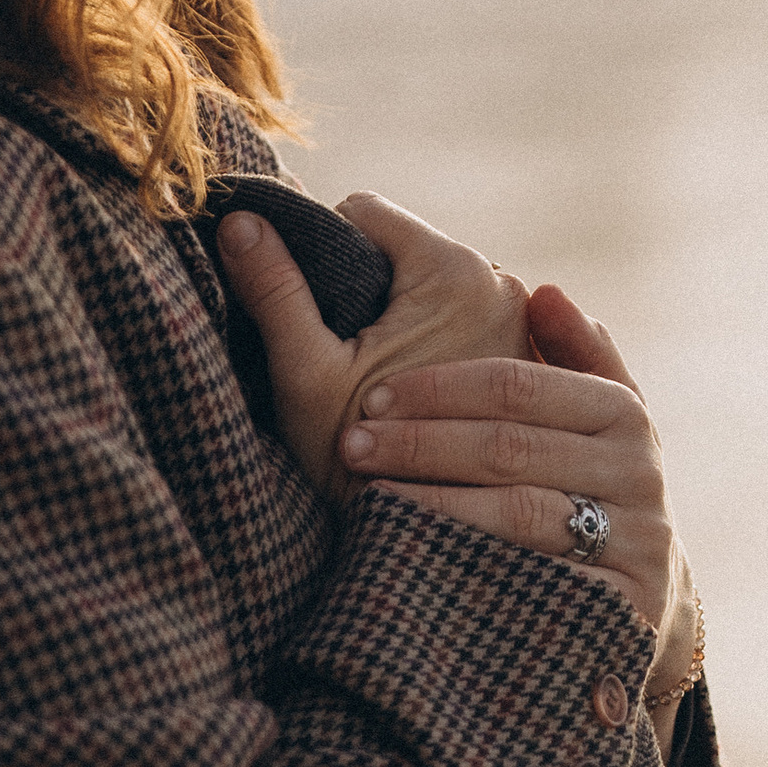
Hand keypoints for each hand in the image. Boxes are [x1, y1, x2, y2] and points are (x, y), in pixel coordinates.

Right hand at [217, 192, 531, 503]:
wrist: (439, 554)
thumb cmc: (359, 468)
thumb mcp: (306, 375)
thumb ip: (275, 290)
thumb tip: (238, 218)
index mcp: (455, 272)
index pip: (364, 212)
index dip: (320, 250)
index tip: (312, 313)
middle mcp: (504, 286)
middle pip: (404, 250)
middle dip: (365, 289)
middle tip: (343, 357)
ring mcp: (524, 326)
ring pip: (434, 288)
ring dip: (400, 319)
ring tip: (376, 384)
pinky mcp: (530, 363)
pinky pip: (468, 324)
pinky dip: (436, 346)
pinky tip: (413, 398)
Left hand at [342, 281, 699, 695]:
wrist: (642, 601)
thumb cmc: (588, 488)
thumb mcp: (594, 419)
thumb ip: (573, 352)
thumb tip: (545, 292)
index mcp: (624, 414)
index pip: (516, 385)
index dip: (436, 387)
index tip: (371, 395)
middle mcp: (640, 474)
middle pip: (509, 447)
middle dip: (419, 442)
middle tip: (352, 443)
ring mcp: (635, 544)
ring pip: (516, 515)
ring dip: (431, 503)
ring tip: (367, 496)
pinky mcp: (621, 611)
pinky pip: (529, 584)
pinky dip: (465, 566)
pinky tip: (413, 558)